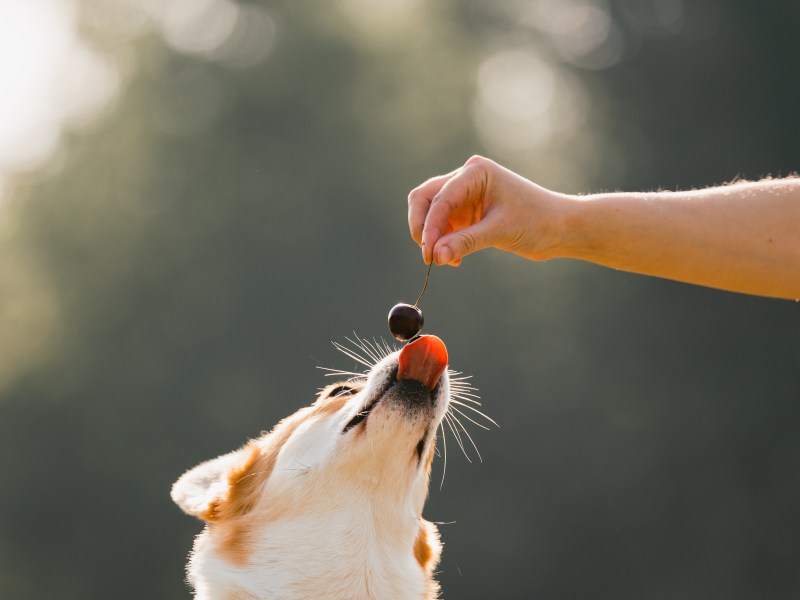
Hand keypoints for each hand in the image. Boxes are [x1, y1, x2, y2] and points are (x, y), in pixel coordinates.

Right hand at [407, 155, 564, 265]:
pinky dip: (443, 242)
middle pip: (426, 198)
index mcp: (476, 172)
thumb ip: (465, 242)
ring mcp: (465, 195)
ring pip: (431, 213)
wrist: (560, 228)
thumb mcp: (500, 232)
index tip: (428, 252)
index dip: (430, 225)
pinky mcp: (467, 212)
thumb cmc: (537, 221)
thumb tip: (435, 256)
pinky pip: (443, 226)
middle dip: (423, 227)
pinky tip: (455, 258)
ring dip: (432, 237)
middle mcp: (466, 178)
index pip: (441, 197)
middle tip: (428, 255)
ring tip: (445, 260)